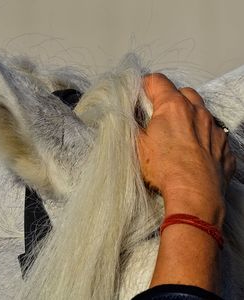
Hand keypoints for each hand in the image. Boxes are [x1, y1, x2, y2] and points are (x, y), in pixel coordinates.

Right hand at [136, 73, 235, 222]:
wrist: (194, 195)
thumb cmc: (164, 169)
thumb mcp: (138, 145)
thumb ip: (135, 125)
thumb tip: (132, 116)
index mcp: (173, 107)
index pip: (157, 81)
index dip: (146, 84)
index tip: (141, 92)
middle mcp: (197, 112)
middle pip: (183, 92)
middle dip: (170, 98)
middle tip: (159, 115)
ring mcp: (213, 128)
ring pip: (200, 111)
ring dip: (188, 116)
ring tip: (178, 134)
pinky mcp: (224, 146)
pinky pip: (213, 132)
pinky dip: (202, 135)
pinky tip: (194, 150)